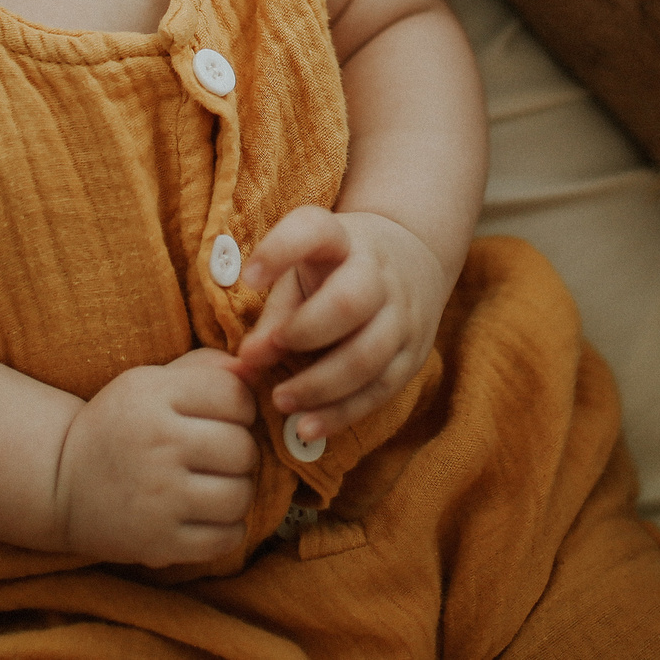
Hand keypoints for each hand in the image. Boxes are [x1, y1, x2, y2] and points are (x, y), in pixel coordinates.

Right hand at [53, 347, 259, 567]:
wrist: (61, 482)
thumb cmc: (120, 425)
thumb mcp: (151, 382)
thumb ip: (205, 369)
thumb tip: (255, 370)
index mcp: (154, 395)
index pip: (236, 396)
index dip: (240, 407)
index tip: (222, 418)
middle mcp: (158, 443)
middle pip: (242, 448)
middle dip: (239, 452)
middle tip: (218, 456)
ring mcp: (159, 497)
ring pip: (240, 495)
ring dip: (236, 492)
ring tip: (214, 486)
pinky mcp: (158, 542)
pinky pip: (226, 538)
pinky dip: (227, 529)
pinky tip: (206, 516)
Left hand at [233, 207, 447, 445]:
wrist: (414, 263)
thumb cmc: (338, 271)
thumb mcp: (304, 274)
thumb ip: (272, 317)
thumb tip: (245, 362)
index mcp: (344, 241)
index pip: (315, 231)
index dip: (280, 250)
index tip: (250, 277)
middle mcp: (380, 274)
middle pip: (349, 302)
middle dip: (306, 333)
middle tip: (272, 351)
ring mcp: (403, 316)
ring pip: (368, 356)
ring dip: (320, 386)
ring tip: (282, 401)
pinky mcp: (414, 355)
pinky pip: (380, 391)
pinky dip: (341, 414)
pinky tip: (307, 428)